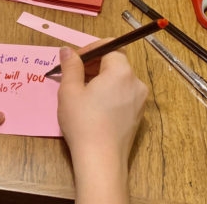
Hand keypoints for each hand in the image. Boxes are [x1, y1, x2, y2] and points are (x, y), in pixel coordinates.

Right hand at [56, 43, 147, 203]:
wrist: (101, 159)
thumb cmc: (83, 121)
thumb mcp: (69, 90)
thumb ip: (70, 66)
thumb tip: (67, 50)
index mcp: (121, 71)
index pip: (109, 46)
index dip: (90, 49)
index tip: (73, 61)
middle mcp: (136, 82)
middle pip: (116, 62)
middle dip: (94, 64)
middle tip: (73, 76)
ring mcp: (140, 101)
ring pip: (119, 80)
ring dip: (101, 80)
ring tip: (81, 93)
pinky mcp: (138, 116)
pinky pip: (123, 95)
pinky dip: (109, 94)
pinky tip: (93, 109)